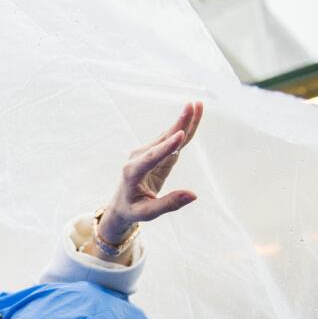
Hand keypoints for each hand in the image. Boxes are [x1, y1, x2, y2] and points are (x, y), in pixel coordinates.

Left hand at [92, 101, 202, 259]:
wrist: (121, 204)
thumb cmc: (132, 210)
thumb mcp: (148, 213)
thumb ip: (169, 204)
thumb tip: (193, 195)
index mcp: (132, 173)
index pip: (151, 158)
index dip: (166, 147)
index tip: (180, 135)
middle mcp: (138, 158)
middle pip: (162, 140)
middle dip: (178, 123)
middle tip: (192, 106)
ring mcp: (146, 153)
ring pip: (168, 136)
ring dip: (183, 121)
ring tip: (196, 105)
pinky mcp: (154, 153)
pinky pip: (171, 141)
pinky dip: (184, 128)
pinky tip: (193, 115)